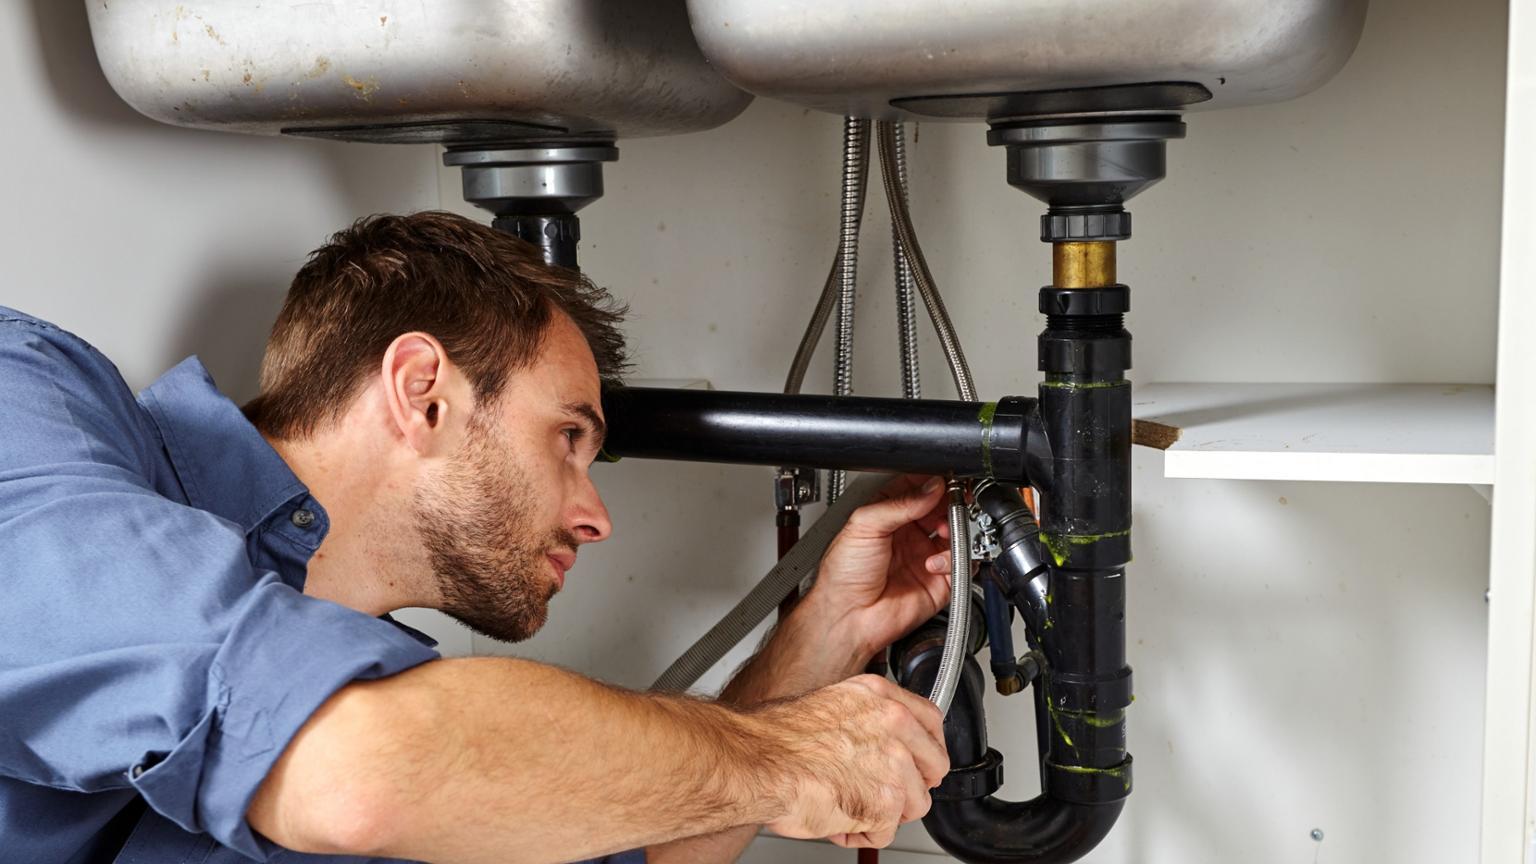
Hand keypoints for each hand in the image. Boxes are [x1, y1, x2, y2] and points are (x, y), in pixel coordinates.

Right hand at [760, 675, 948, 847]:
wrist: (755, 763)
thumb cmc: (776, 740)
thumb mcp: (830, 705)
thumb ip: (865, 719)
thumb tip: (878, 740)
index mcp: (880, 696)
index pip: (932, 722)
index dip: (927, 750)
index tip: (920, 762)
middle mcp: (893, 724)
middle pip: (934, 766)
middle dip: (911, 786)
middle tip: (882, 793)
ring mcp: (893, 763)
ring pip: (915, 804)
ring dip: (884, 814)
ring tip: (849, 805)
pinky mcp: (884, 802)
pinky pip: (886, 833)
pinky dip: (862, 836)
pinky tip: (837, 820)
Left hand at [802, 475, 955, 666]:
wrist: (847, 617)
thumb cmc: (843, 576)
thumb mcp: (864, 525)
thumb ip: (900, 503)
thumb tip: (931, 487)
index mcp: (888, 515)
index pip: (918, 488)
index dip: (933, 481)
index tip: (945, 477)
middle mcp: (909, 533)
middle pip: (942, 508)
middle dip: (952, 502)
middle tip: (955, 500)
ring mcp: (924, 555)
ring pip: (956, 533)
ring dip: (955, 528)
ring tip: (943, 531)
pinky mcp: (939, 581)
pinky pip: (961, 563)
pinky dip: (953, 559)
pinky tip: (933, 563)